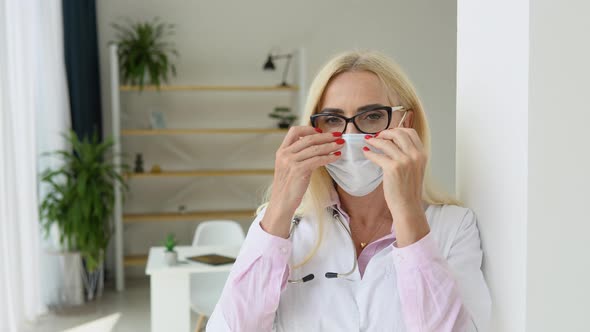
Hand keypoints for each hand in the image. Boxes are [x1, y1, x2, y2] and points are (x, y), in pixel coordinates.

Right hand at [261, 126, 343, 237]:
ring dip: (330, 145)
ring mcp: (290, 162)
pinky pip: (317, 160)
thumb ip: (298, 156)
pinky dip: (329, 157)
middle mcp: (285, 154)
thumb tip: (316, 148)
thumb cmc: (288, 187)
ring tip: (341, 145)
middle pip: (308, 139)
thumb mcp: (289, 167)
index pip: (294, 131)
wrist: (281, 203)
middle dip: (325, 136)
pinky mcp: (298, 170)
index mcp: (282, 151)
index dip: (308, 129)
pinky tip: (336, 157)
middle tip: (338, 135)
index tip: (320, 131)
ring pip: (314, 148)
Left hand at [362, 128, 428, 245]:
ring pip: (386, 142)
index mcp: (422, 154)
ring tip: (368, 142)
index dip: (397, 130)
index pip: (410, 132)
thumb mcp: (415, 168)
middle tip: (376, 136)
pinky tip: (366, 153)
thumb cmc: (409, 190)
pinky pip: (378, 155)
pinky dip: (370, 153)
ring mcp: (405, 161)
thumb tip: (393, 143)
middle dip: (385, 133)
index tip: (388, 134)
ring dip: (374, 140)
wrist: (408, 206)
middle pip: (398, 133)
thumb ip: (408, 155)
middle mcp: (415, 155)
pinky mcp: (393, 168)